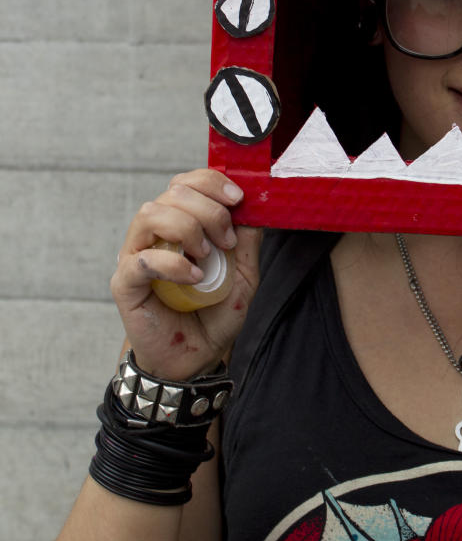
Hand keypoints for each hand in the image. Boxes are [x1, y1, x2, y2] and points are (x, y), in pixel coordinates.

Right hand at [110, 169, 260, 381]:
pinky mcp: (125, 283)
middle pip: (173, 193)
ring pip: (151, 214)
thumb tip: (257, 205)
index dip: (212, 182)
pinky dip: (173, 264)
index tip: (238, 199)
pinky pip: (141, 259)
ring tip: (206, 256)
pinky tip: (194, 278)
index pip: (186, 182)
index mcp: (180, 223)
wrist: (196, 358)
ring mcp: (136, 255)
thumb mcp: (244, 274)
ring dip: (187, 229)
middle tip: (227, 241)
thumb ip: (249, 240)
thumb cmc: (214, 314)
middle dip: (209, 211)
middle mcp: (155, 233)